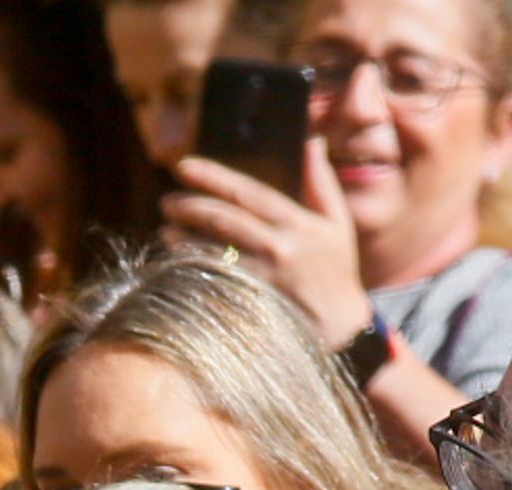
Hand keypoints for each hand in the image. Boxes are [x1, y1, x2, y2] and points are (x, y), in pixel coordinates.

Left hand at [164, 152, 374, 344]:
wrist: (345, 327)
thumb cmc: (337, 270)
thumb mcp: (337, 223)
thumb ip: (321, 181)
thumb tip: (311, 142)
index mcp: (297, 222)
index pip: (247, 192)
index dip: (212, 177)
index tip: (183, 167)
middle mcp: (279, 246)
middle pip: (223, 219)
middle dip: (189, 207)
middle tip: (167, 202)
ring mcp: (265, 277)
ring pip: (214, 251)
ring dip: (184, 239)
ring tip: (166, 231)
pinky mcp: (254, 303)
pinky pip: (216, 282)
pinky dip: (194, 270)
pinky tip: (177, 264)